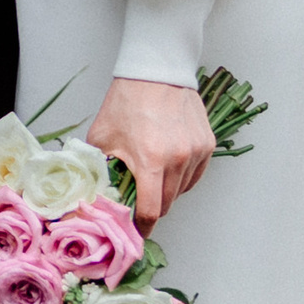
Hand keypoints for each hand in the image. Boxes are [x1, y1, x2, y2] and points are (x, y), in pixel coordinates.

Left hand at [87, 77, 214, 228]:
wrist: (156, 71)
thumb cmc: (127, 101)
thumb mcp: (103, 136)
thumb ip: (100, 167)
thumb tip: (95, 193)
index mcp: (151, 160)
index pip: (151, 210)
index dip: (143, 226)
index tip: (136, 232)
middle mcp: (179, 159)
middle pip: (168, 203)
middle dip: (152, 209)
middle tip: (138, 205)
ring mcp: (197, 152)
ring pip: (183, 190)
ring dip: (167, 191)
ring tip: (151, 178)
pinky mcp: (208, 144)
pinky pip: (195, 174)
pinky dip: (182, 178)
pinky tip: (167, 167)